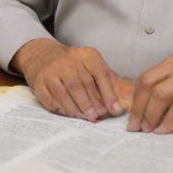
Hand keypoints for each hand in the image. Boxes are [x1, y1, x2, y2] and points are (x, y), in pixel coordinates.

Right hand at [11, 38, 133, 120]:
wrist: (43, 55)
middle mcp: (69, 60)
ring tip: (87, 118)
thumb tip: (133, 97)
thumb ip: (111, 82)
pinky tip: (69, 114)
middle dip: (93, 103)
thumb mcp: (93, 66)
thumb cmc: (74, 65)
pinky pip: (51, 99)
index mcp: (87, 55)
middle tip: (99, 116)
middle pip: (83, 84)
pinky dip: (61, 109)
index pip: (100, 73)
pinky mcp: (39, 81)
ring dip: (78, 108)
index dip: (109, 94)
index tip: (115, 110)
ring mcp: (52, 70)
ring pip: (66, 92)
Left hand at [127, 54, 172, 133]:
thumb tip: (143, 107)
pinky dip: (169, 121)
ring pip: (162, 95)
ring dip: (151, 115)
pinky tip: (165, 130)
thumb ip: (169, 85)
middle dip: (139, 109)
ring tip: (150, 130)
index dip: (135, 100)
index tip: (132, 119)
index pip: (145, 78)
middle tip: (137, 128)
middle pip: (149, 85)